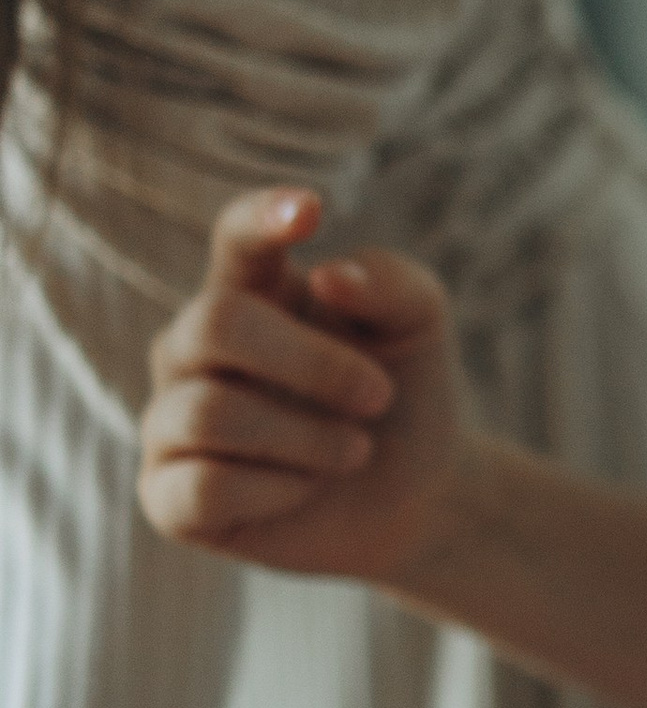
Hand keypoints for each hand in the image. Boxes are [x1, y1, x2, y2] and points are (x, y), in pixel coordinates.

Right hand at [139, 187, 466, 586]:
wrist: (415, 496)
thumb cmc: (403, 394)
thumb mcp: (419, 325)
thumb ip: (389, 284)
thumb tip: (330, 276)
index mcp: (252, 287)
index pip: (237, 236)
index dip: (261, 218)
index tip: (310, 211)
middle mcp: (194, 345)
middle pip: (216, 322)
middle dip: (312, 363)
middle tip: (378, 396)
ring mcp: (171, 419)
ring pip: (212, 412)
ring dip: (309, 437)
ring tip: (355, 451)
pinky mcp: (167, 495)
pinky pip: (204, 487)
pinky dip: (279, 490)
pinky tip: (306, 489)